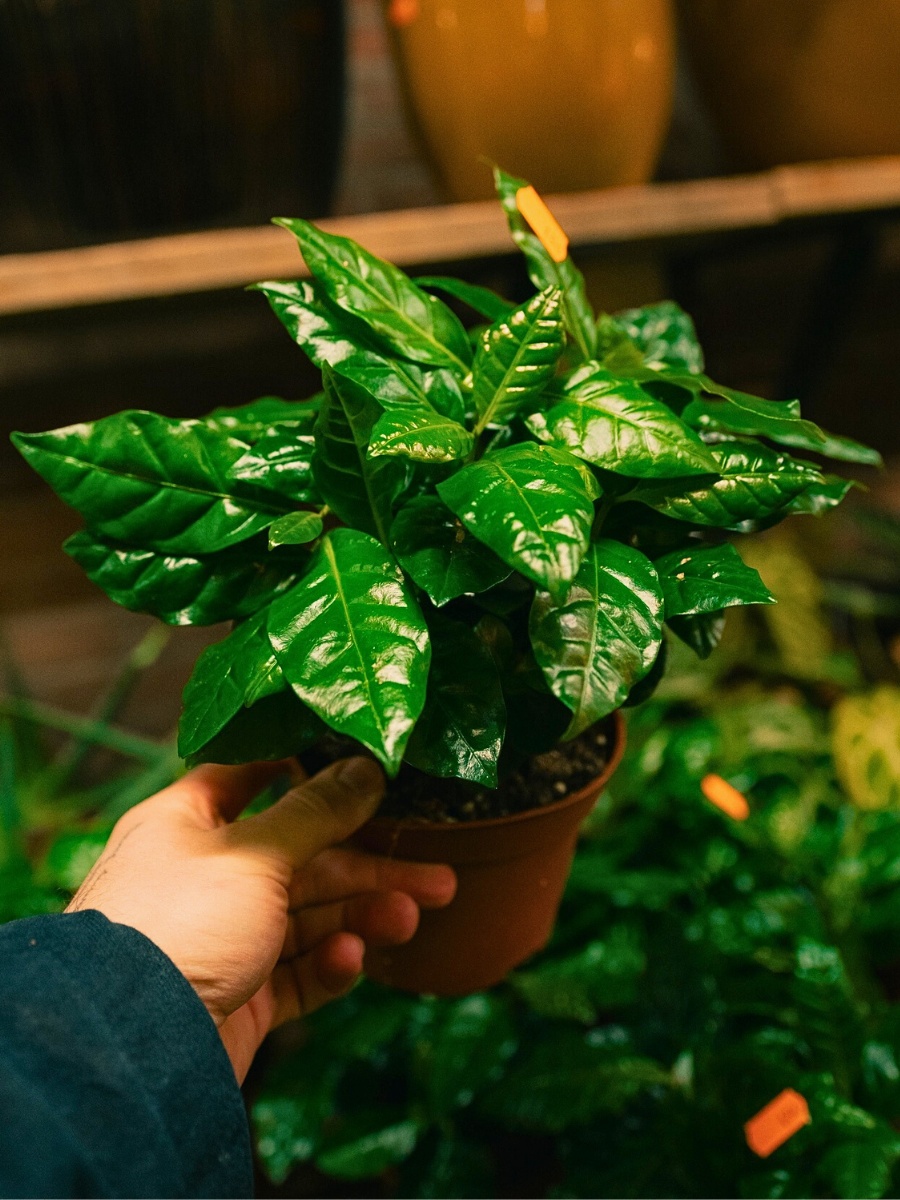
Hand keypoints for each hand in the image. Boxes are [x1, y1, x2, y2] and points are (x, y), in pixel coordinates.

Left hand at [67, 758, 455, 1082]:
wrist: (131, 1052)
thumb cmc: (179, 924)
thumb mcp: (254, 854)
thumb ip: (316, 813)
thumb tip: (366, 767)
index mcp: (187, 823)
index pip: (249, 778)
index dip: (304, 769)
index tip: (362, 768)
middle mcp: (204, 875)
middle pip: (301, 857)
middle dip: (369, 867)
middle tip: (437, 876)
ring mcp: (223, 938)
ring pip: (309, 917)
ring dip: (362, 916)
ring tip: (412, 919)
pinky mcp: (241, 996)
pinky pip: (297, 972)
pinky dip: (328, 965)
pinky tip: (349, 961)